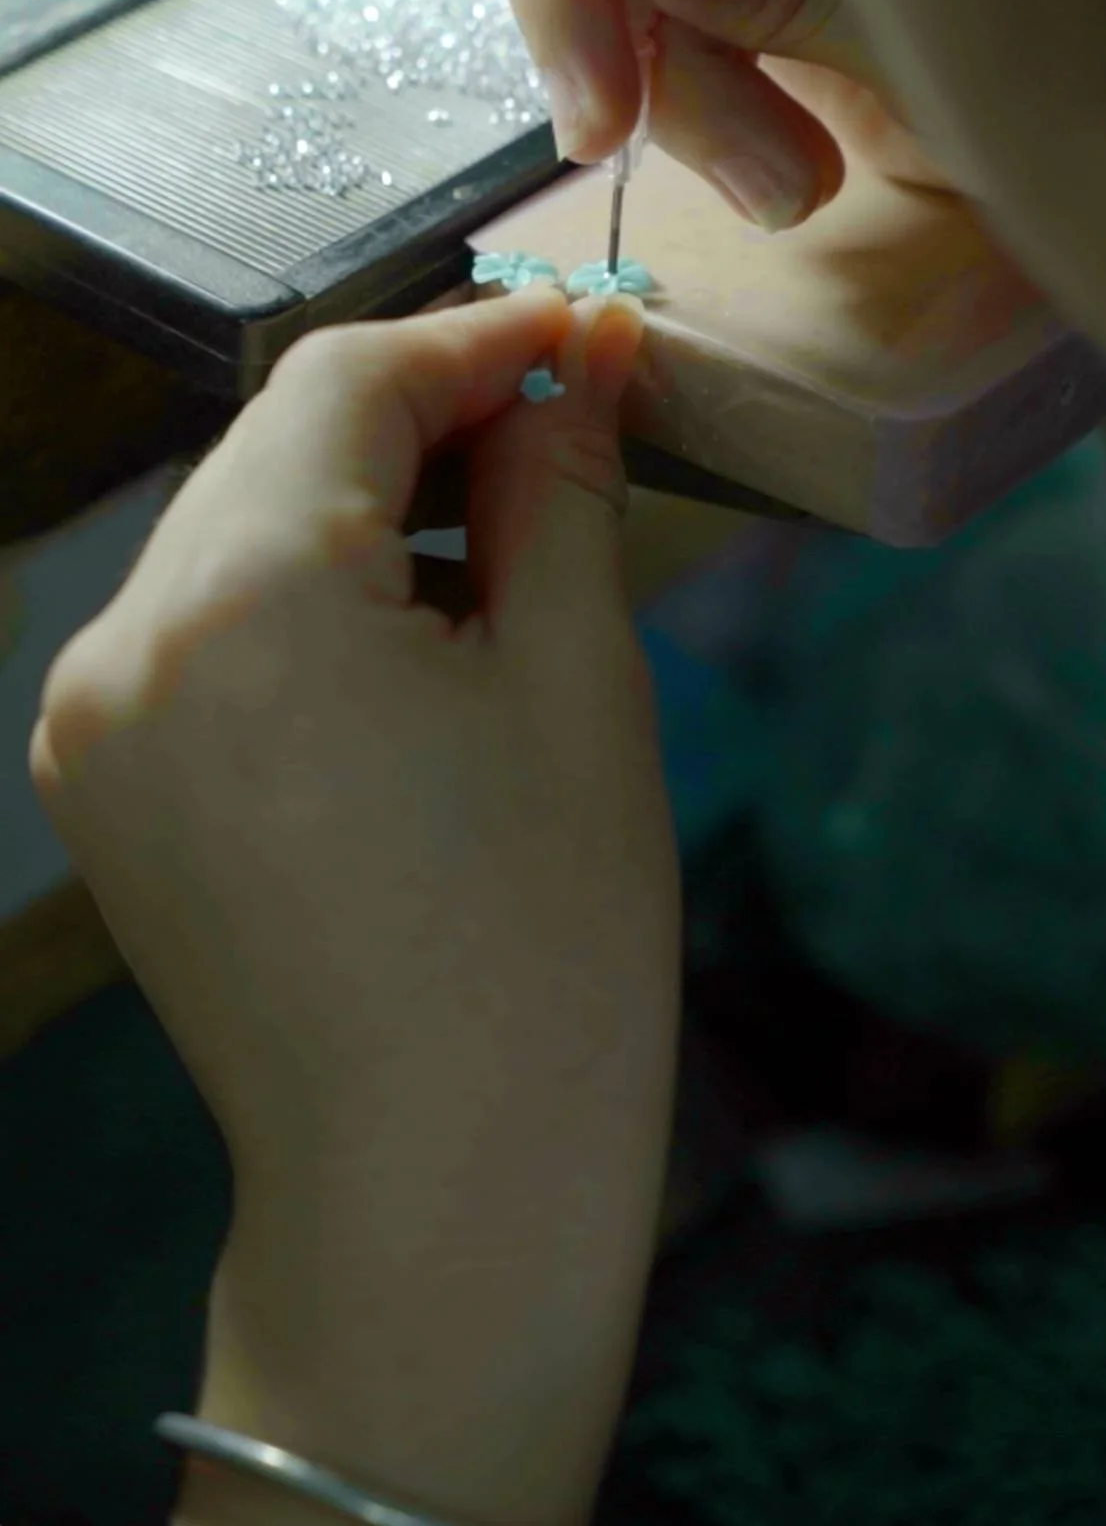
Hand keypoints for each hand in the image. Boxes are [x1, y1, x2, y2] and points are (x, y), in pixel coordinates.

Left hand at [32, 293, 680, 1525]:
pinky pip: (204, 625)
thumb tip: (589, 361)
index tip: (581, 335)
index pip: (345, 382)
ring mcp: (94, 721)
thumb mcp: (578, 686)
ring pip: (236, 529)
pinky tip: (410, 631)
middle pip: (277, 447)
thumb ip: (563, 489)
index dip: (475, 338)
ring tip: (504, 540)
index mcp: (244, 604)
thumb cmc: (543, 949)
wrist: (435, 1193)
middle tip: (563, 422)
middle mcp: (128, 643)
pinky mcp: (105, 782)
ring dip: (363, 503)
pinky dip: (304, 593)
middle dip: (423, 416)